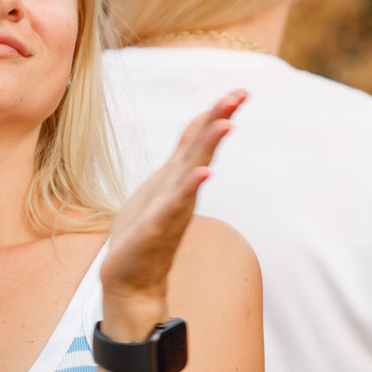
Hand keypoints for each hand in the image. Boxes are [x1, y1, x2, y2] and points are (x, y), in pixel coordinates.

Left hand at [98, 91, 243, 334]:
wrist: (131, 280)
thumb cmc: (143, 234)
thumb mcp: (160, 188)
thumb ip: (179, 163)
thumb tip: (193, 136)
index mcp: (177, 178)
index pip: (198, 139)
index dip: (215, 114)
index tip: (239, 92)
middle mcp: (180, 189)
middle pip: (202, 147)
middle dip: (219, 119)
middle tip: (241, 95)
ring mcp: (172, 207)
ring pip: (193, 170)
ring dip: (209, 147)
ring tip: (225, 124)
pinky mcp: (158, 226)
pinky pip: (176, 204)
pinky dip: (189, 188)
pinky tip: (203, 174)